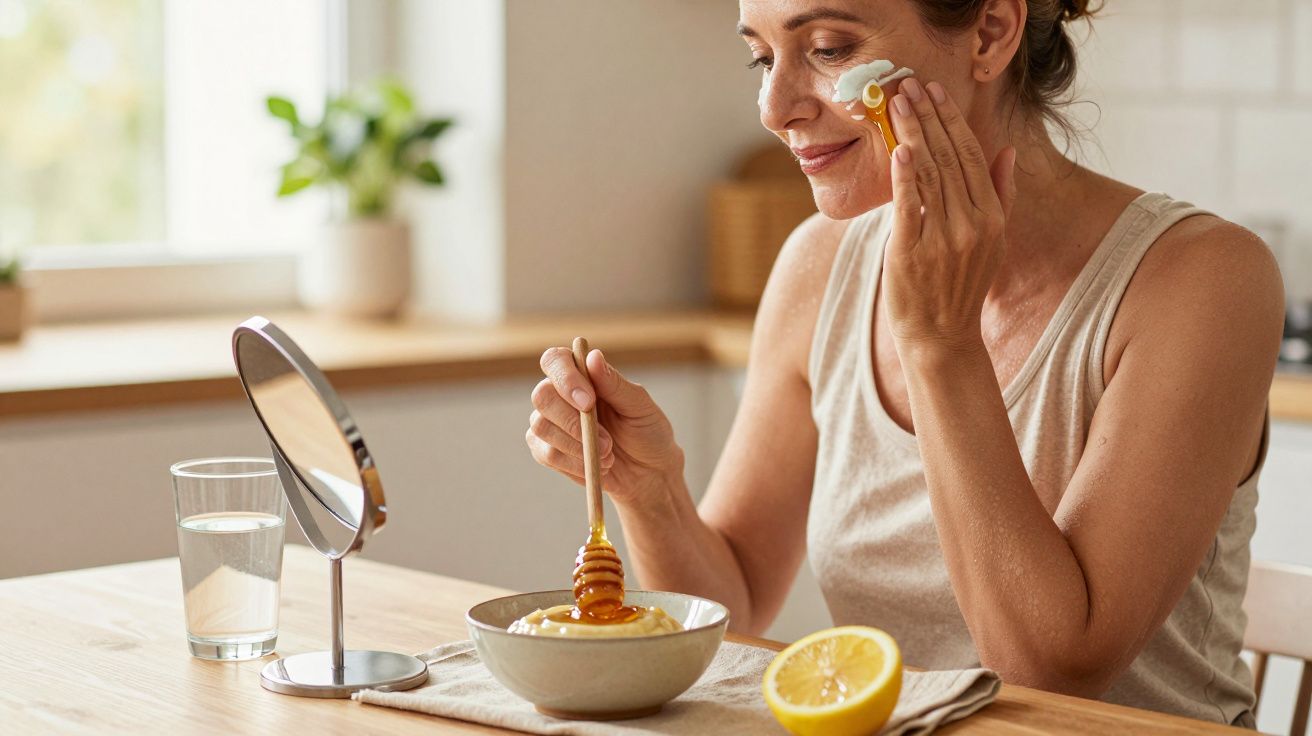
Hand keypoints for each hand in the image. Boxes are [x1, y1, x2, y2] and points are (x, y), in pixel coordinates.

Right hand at [527, 347, 683, 505]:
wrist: (647, 472)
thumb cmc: (646, 432)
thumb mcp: (639, 407)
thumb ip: (614, 384)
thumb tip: (593, 356)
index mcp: (583, 375)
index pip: (555, 360)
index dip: (565, 378)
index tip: (588, 401)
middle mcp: (560, 394)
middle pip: (542, 395)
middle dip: (572, 421)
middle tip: (606, 442)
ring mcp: (550, 422)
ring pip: (541, 426)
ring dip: (576, 446)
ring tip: (608, 455)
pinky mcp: (546, 450)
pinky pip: (546, 454)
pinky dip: (573, 463)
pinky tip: (596, 466)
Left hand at [884, 78, 1017, 352]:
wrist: (941, 337)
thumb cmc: (961, 286)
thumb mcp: (993, 241)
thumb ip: (1001, 195)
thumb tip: (1007, 152)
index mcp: (992, 217)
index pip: (971, 155)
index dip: (952, 120)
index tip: (935, 92)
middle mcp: (972, 224)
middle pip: (948, 157)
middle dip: (928, 117)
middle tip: (908, 86)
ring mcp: (943, 239)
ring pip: (928, 174)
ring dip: (912, 134)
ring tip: (897, 104)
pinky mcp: (912, 252)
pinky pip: (910, 206)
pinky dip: (905, 176)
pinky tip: (900, 148)